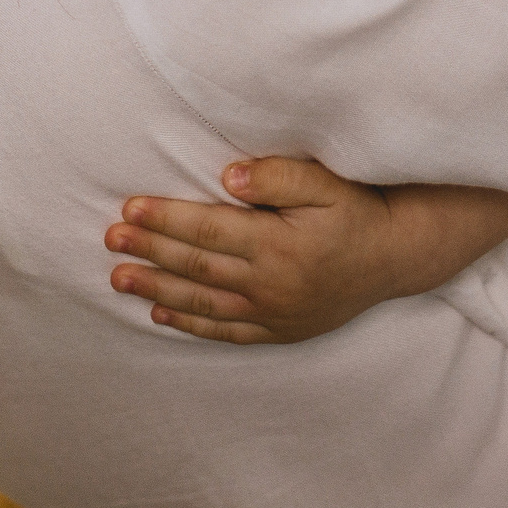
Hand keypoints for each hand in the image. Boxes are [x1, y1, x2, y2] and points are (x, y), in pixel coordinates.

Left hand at [103, 156, 507, 344]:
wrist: (397, 256)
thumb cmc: (358, 209)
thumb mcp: (326, 183)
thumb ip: (278, 176)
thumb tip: (228, 177)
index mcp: (278, 245)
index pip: (207, 231)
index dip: (165, 218)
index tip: (129, 207)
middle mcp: (271, 284)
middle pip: (196, 267)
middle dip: (149, 251)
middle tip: (110, 239)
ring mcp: (274, 312)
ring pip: (203, 303)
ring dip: (156, 291)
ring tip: (119, 279)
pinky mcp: (280, 330)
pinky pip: (226, 331)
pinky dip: (191, 325)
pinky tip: (161, 316)